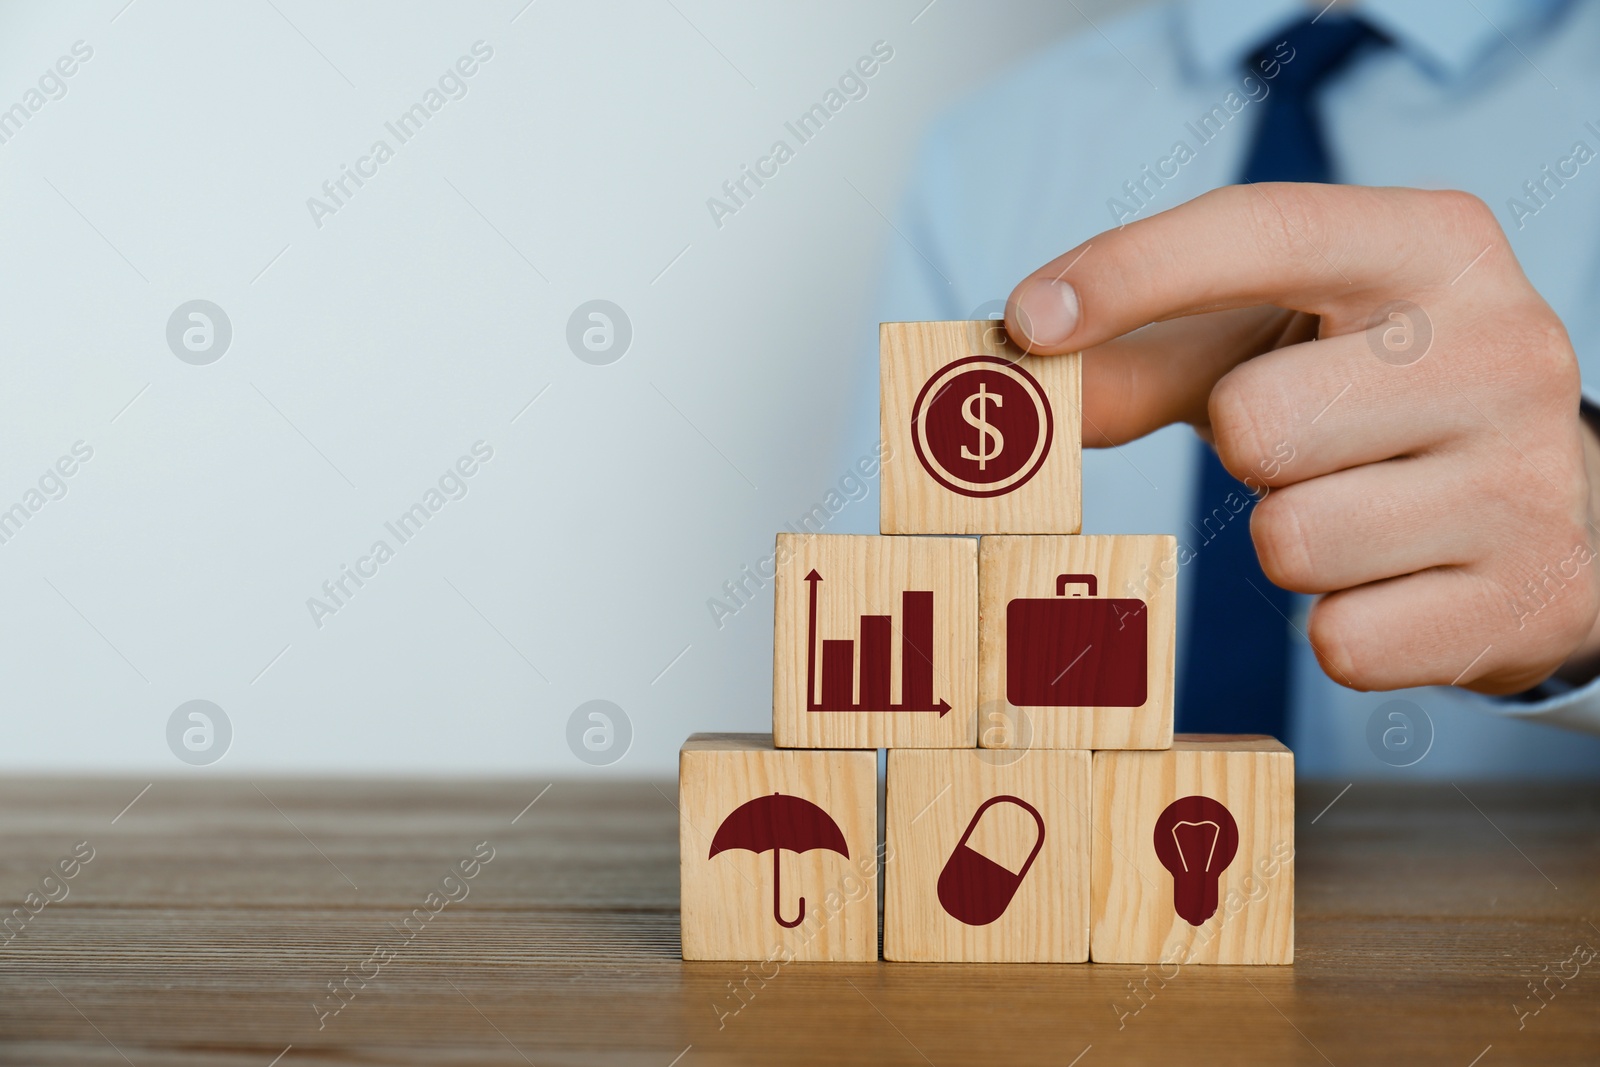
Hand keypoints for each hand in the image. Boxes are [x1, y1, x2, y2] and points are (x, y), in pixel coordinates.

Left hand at [1005, 183, 1599, 694]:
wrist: (1549, 498)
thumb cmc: (1369, 396)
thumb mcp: (1268, 343)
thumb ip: (1139, 355)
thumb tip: (1022, 370)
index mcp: (1433, 245)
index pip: (1260, 231)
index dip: (1130, 273)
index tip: (1028, 322)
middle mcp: (1503, 346)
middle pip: (1254, 422)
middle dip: (1245, 448)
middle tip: (1309, 442)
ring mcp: (1529, 480)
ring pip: (1290, 542)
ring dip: (1286, 539)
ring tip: (1356, 506)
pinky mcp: (1529, 600)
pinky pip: (1342, 640)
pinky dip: (1340, 623)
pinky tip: (1396, 578)